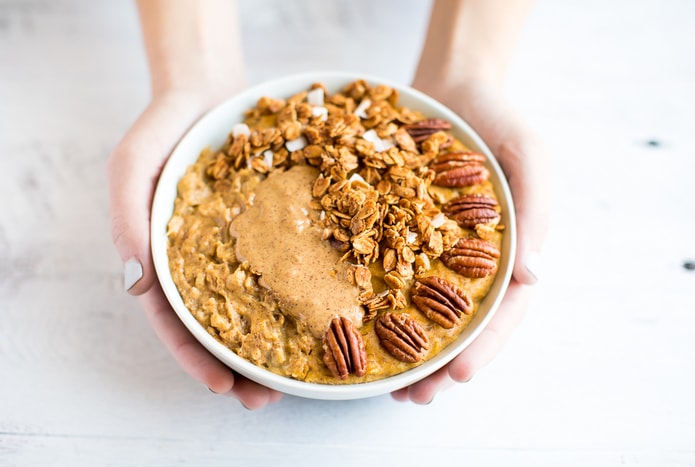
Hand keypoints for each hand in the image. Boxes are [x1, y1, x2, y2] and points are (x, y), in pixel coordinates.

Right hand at [107, 89, 282, 409]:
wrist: (208, 88)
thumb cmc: (163, 128)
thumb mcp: (131, 166)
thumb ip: (127, 220)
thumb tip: (134, 287)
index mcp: (164, 259)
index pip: (175, 321)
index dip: (195, 357)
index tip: (222, 386)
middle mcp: (204, 261)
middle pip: (219, 325)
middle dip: (239, 367)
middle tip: (266, 398)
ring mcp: (239, 247)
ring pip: (256, 305)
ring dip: (273, 343)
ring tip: (298, 375)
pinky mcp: (270, 228)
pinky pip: (285, 265)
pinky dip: (298, 293)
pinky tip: (322, 313)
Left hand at [391, 80, 548, 403]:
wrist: (452, 84)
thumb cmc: (499, 116)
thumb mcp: (529, 153)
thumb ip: (536, 208)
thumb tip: (534, 278)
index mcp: (509, 250)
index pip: (503, 312)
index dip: (482, 348)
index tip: (456, 376)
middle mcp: (469, 257)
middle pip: (460, 324)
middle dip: (438, 365)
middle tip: (413, 397)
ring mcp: (431, 247)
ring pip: (421, 309)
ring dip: (404, 348)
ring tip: (381, 383)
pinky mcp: (396, 231)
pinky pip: (384, 270)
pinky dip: (373, 301)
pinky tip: (352, 323)